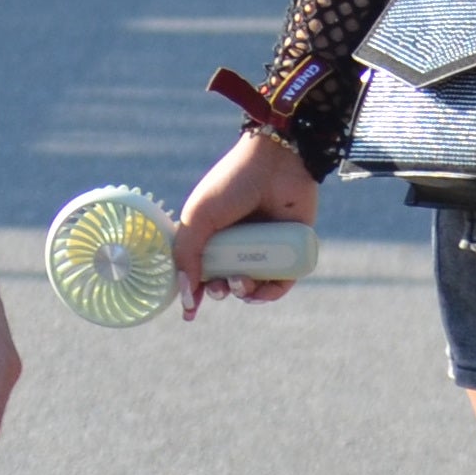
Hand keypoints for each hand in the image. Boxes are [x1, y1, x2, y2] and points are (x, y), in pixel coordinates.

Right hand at [173, 127, 319, 316]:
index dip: (193, 292)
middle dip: (219, 291)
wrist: (277, 162)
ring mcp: (264, 248)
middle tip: (219, 286)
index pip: (200, 271)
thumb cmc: (233, 183)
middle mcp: (237, 244)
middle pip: (225, 282)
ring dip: (243, 292)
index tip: (189, 311)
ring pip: (252, 285)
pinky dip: (270, 293)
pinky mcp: (290, 251)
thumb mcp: (199, 217)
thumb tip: (185, 293)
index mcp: (212, 235)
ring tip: (240, 282)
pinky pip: (280, 282)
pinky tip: (259, 291)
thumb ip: (186, 253)